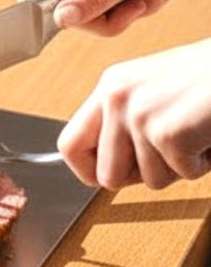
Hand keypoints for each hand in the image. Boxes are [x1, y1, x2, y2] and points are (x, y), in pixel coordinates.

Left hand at [59, 38, 210, 188]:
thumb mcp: (155, 89)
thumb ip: (125, 121)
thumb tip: (107, 171)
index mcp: (110, 86)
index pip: (70, 144)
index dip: (88, 172)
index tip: (107, 178)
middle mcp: (116, 98)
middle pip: (107, 175)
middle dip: (142, 177)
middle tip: (172, 154)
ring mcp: (140, 115)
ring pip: (150, 180)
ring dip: (181, 166)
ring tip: (197, 131)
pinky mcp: (168, 133)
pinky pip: (184, 173)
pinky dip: (205, 161)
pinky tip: (210, 132)